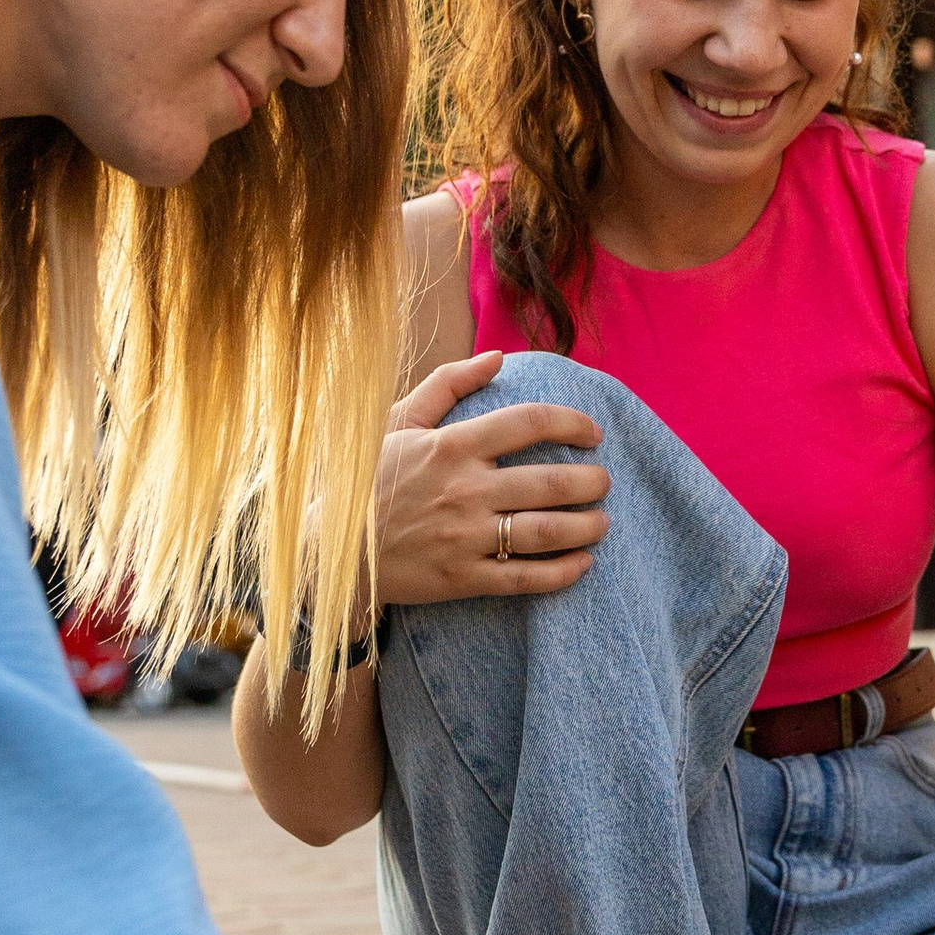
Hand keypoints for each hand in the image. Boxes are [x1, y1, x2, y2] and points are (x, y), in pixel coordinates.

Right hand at [376, 352, 611, 606]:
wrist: (332, 548)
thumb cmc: (370, 480)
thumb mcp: (400, 422)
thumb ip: (448, 383)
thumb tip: (498, 356)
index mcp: (452, 446)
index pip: (530, 423)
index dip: (572, 423)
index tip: (593, 434)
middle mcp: (464, 490)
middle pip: (551, 482)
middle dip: (592, 482)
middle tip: (603, 483)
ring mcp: (465, 537)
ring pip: (546, 531)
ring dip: (587, 527)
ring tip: (601, 522)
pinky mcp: (463, 578)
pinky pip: (525, 577)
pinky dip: (563, 572)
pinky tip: (583, 563)